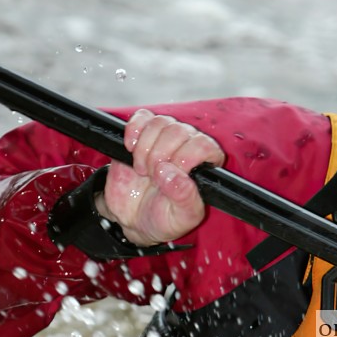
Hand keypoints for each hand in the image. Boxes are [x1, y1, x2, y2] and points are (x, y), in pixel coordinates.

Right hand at [98, 108, 225, 245]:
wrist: (134, 219)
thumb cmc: (165, 219)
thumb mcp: (181, 218)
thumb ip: (184, 198)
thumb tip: (173, 175)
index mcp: (205, 166)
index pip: (204, 145)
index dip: (185, 157)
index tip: (170, 174)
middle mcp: (188, 148)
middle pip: (179, 131)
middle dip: (160, 155)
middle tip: (152, 177)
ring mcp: (165, 139)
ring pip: (160, 122)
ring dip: (146, 147)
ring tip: (142, 170)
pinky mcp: (142, 135)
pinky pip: (142, 117)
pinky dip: (134, 130)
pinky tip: (131, 149)